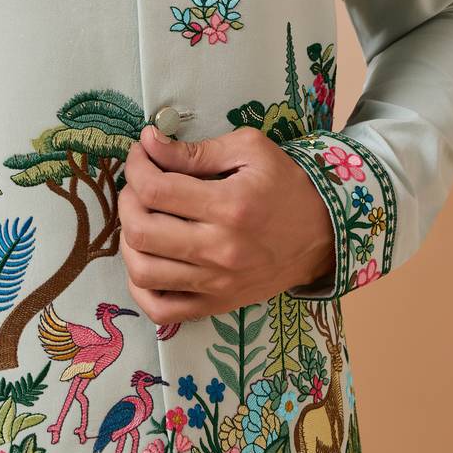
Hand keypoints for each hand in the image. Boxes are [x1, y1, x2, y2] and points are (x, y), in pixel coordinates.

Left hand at [118, 124, 335, 325]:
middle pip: (141, 230)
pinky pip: (162, 309)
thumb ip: (196, 150)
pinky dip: (140, 287)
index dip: (137, 166)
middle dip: (127, 199)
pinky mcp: (217, 304)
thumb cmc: (286, 184)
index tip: (141, 153)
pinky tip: (147, 258)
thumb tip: (149, 143)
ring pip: (143, 271)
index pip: (156, 189)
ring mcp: (217, 283)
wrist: (325, 234)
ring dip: (128, 239)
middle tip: (139, 183)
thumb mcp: (249, 150)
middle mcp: (220, 249)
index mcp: (229, 206)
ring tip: (141, 217)